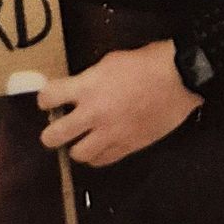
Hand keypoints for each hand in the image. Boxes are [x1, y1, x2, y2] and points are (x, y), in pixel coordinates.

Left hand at [37, 42, 201, 166]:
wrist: (178, 79)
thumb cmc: (145, 63)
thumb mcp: (109, 62)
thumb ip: (89, 79)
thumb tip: (79, 89)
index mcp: (87, 87)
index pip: (48, 97)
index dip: (45, 98)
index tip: (49, 100)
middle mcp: (93, 114)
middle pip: (54, 135)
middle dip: (50, 133)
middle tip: (56, 128)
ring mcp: (110, 134)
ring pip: (78, 154)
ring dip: (76, 146)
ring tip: (81, 139)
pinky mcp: (128, 147)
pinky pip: (103, 160)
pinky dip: (98, 155)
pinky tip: (101, 145)